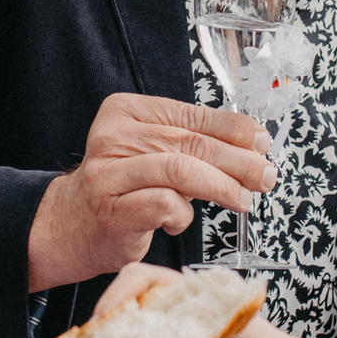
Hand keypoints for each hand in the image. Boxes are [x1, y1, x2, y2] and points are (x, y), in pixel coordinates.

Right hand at [27, 95, 274, 291]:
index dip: (234, 130)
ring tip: (242, 199)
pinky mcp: (111, 209)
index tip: (261, 143)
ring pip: (181, 170)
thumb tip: (254, 143)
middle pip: (192, 143)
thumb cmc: (123, 189)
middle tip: (264, 175)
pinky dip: (184, 215)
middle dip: (238, 161)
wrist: (71, 226)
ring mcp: (108, 173)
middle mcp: (112, 136)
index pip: (191, 115)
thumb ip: (195, 143)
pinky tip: (180, 221)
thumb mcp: (156, 154)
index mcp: (125, 111)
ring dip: (222, 186)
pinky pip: (165, 204)